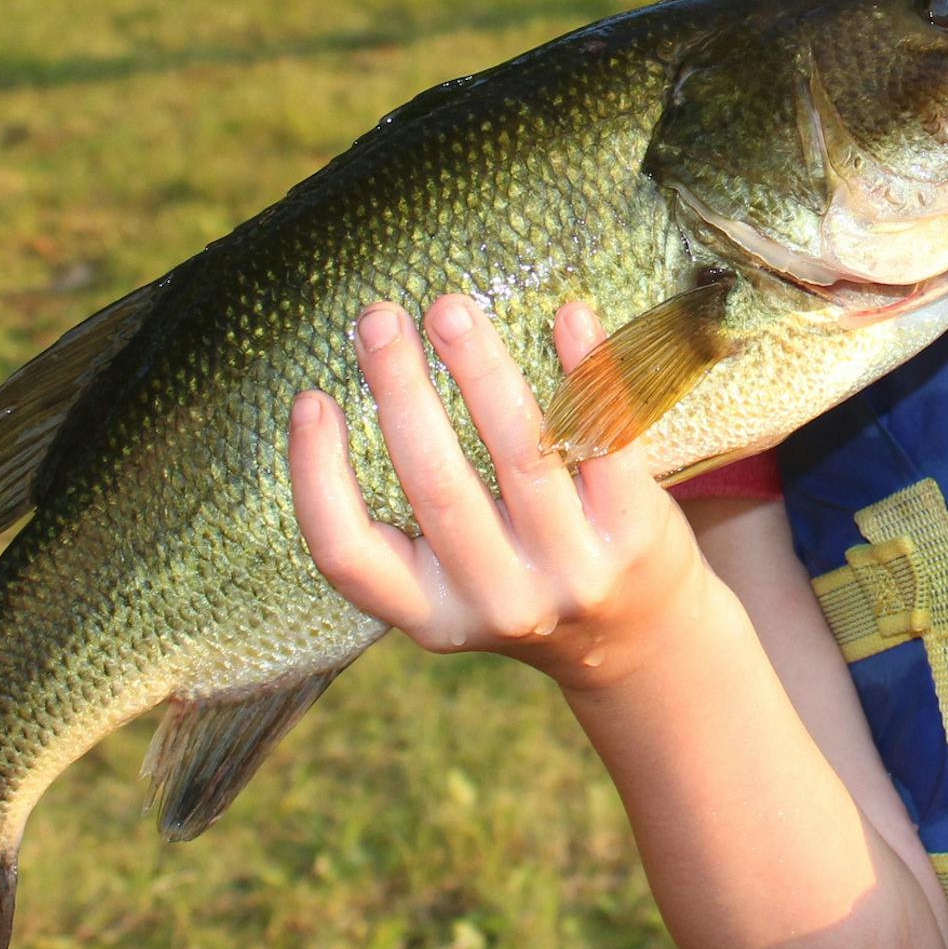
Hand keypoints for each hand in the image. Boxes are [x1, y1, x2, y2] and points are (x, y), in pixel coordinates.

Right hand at [287, 294, 713, 689]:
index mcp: (430, 612)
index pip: (349, 554)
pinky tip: (569, 315)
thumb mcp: (452, 583)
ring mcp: (571, 570)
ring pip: (520, 454)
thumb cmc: (522, 582)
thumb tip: (369, 375)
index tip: (309, 398)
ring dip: (480, 369)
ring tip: (450, 309)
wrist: (637, 639)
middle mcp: (497, 599)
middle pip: (437, 486)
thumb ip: (408, 515)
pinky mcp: (633, 533)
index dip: (318, 477)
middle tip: (379, 318)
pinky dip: (586, 371)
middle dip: (401, 391)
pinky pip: (606, 440)